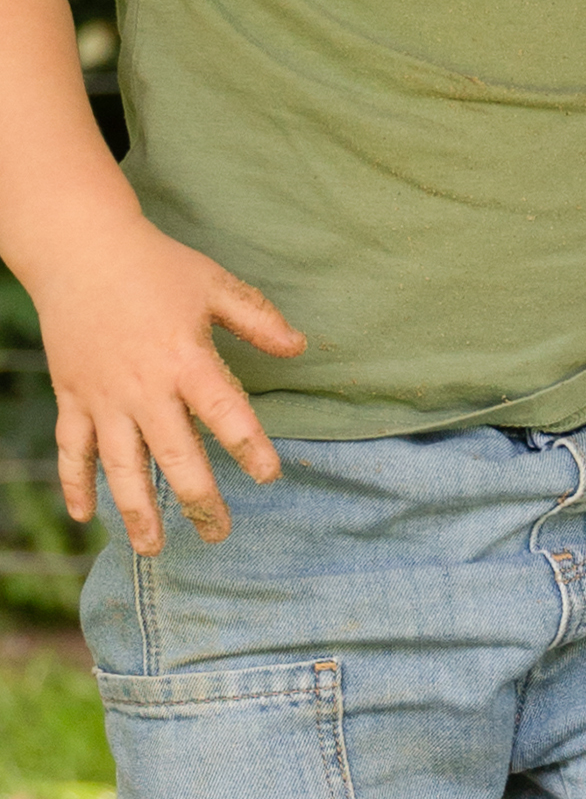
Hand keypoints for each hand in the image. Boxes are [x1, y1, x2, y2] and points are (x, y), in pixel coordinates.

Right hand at [36, 213, 304, 551]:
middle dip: (199, 500)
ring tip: (154, 548)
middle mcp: (144, 387)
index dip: (249, 447)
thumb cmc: (156, 266)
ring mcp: (104, 396)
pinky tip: (84, 515)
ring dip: (136, 510)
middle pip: (175, 456)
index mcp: (186, 359)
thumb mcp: (214, 284)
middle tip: (220, 534)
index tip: (269, 477)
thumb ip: (257, 319)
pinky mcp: (73, 397)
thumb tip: (300, 347)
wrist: (80, 250)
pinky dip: (74, 483)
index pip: (225, 414)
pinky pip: (72, 448)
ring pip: (120, 465)